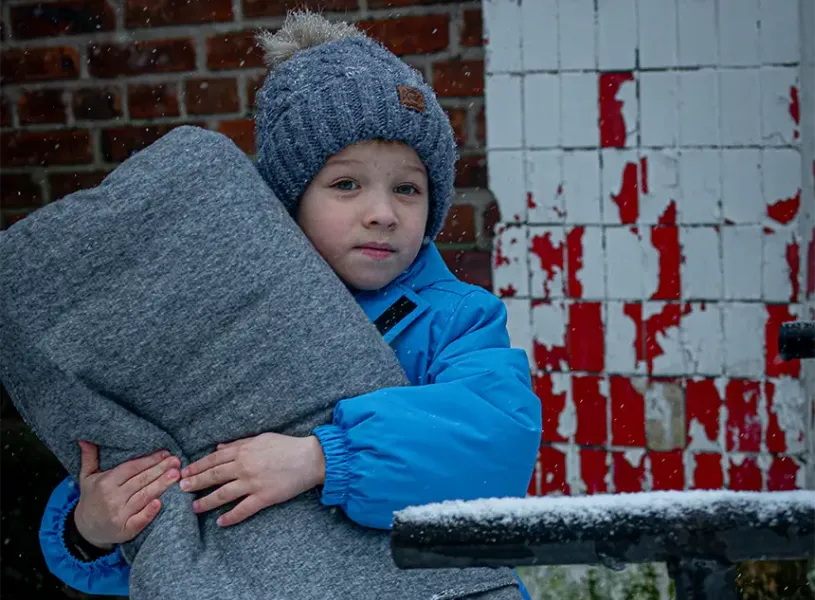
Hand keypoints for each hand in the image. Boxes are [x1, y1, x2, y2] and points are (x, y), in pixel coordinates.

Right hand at [74, 441, 180, 548]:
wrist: (86, 529)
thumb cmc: (92, 498)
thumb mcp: (87, 477)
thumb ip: (89, 458)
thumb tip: (85, 438)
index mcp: (105, 483)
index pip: (131, 468)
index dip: (149, 460)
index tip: (165, 453)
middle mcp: (112, 498)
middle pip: (141, 481)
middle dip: (160, 470)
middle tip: (177, 461)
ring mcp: (119, 515)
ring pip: (144, 497)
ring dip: (161, 485)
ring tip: (176, 475)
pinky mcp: (125, 530)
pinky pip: (140, 520)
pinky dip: (150, 512)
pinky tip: (160, 503)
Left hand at [179, 433, 324, 526]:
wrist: (310, 458)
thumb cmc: (287, 446)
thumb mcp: (261, 438)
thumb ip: (238, 443)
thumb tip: (217, 448)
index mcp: (243, 450)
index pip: (213, 459)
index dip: (197, 466)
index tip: (184, 472)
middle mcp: (244, 466)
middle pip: (213, 476)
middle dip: (195, 483)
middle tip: (181, 489)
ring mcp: (253, 483)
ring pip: (223, 494)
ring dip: (206, 502)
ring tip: (194, 508)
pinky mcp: (264, 497)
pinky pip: (243, 509)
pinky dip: (230, 517)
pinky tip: (220, 522)